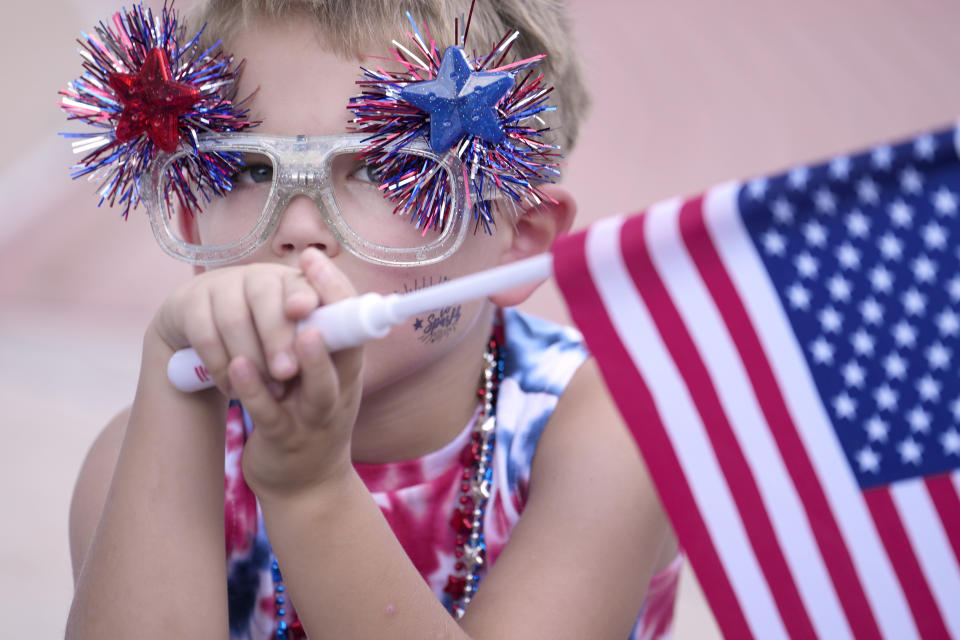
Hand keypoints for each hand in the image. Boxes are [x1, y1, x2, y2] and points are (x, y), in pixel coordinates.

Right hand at [150, 253, 326, 396]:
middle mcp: (257, 276)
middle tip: (288, 372)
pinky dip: (221, 366)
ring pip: (235, 319)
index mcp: (292, 282)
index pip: (302, 281)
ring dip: (252, 358)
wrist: (204, 341)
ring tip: (268, 388)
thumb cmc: (266, 346)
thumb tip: (334, 350)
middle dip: (278, 337)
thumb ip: (317, 342)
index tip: (305, 310)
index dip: (303, 292)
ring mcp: (221, 285)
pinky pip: (205, 335)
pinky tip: (232, 388)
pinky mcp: (190, 302)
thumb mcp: (295, 343)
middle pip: (265, 296)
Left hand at [227, 250, 363, 500]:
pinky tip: (238, 368)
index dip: (337, 289)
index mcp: (347, 371)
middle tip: (310, 283)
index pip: (354, 323)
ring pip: (318, 388)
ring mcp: (314, 419)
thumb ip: (321, 340)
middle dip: (332, 315)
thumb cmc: (309, 417)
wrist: (304, 485)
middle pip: (345, 353)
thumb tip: (304, 285)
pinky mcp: (284, 441)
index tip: (312, 258)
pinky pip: (270, 414)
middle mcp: (339, 393)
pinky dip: (255, 390)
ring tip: (298, 331)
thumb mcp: (325, 378)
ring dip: (310, 360)